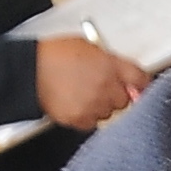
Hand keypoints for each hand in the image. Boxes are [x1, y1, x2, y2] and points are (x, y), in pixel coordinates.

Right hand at [33, 34, 149, 130]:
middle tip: (99, 87)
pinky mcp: (80, 119)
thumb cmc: (54, 55)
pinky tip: (75, 103)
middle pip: (125, 100)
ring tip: (82, 93)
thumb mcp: (88, 47)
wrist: (29, 71)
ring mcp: (93, 105)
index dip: (141, 84)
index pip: (140, 79)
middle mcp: (105, 87)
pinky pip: (92, 123)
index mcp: (109, 65)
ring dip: (100, 106)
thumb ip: (110, 61)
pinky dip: (86, 116)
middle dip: (115, 95)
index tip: (139, 86)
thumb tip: (122, 72)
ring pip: (108, 113)